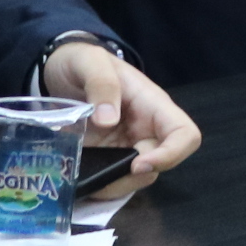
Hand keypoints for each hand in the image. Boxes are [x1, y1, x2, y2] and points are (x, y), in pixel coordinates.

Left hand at [40, 43, 201, 195]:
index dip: (172, 154)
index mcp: (152, 105)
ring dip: (114, 185)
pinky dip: (98, 185)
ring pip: (136, 177)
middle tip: (99, 179)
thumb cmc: (83, 60)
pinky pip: (112, 178)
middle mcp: (146, 129)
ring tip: (84, 179)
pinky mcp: (106, 156)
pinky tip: (78, 179)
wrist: (61, 69)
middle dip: (132, 177)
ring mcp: (126, 145)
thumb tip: (108, 122)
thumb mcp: (90, 61)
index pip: (184, 134)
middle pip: (160, 163)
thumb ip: (101, 84)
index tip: (138, 165)